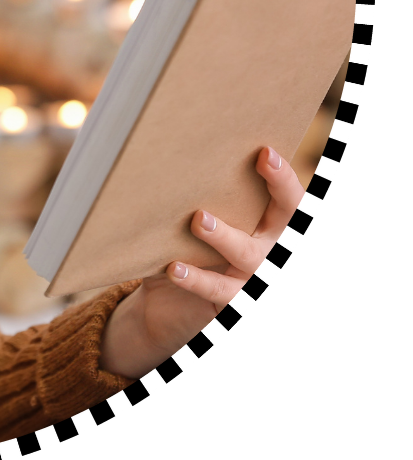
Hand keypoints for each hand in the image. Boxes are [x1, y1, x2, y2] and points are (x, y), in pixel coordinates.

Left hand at [99, 147, 303, 379]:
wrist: (170, 306)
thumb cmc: (191, 251)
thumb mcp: (204, 225)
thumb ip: (202, 200)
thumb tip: (175, 153)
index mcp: (268, 229)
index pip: (288, 201)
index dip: (283, 178)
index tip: (266, 152)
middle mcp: (270, 251)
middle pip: (285, 222)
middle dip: (280, 189)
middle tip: (260, 160)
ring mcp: (253, 279)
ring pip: (247, 255)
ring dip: (224, 236)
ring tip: (199, 219)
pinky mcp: (232, 303)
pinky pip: (217, 290)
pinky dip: (196, 279)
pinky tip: (174, 268)